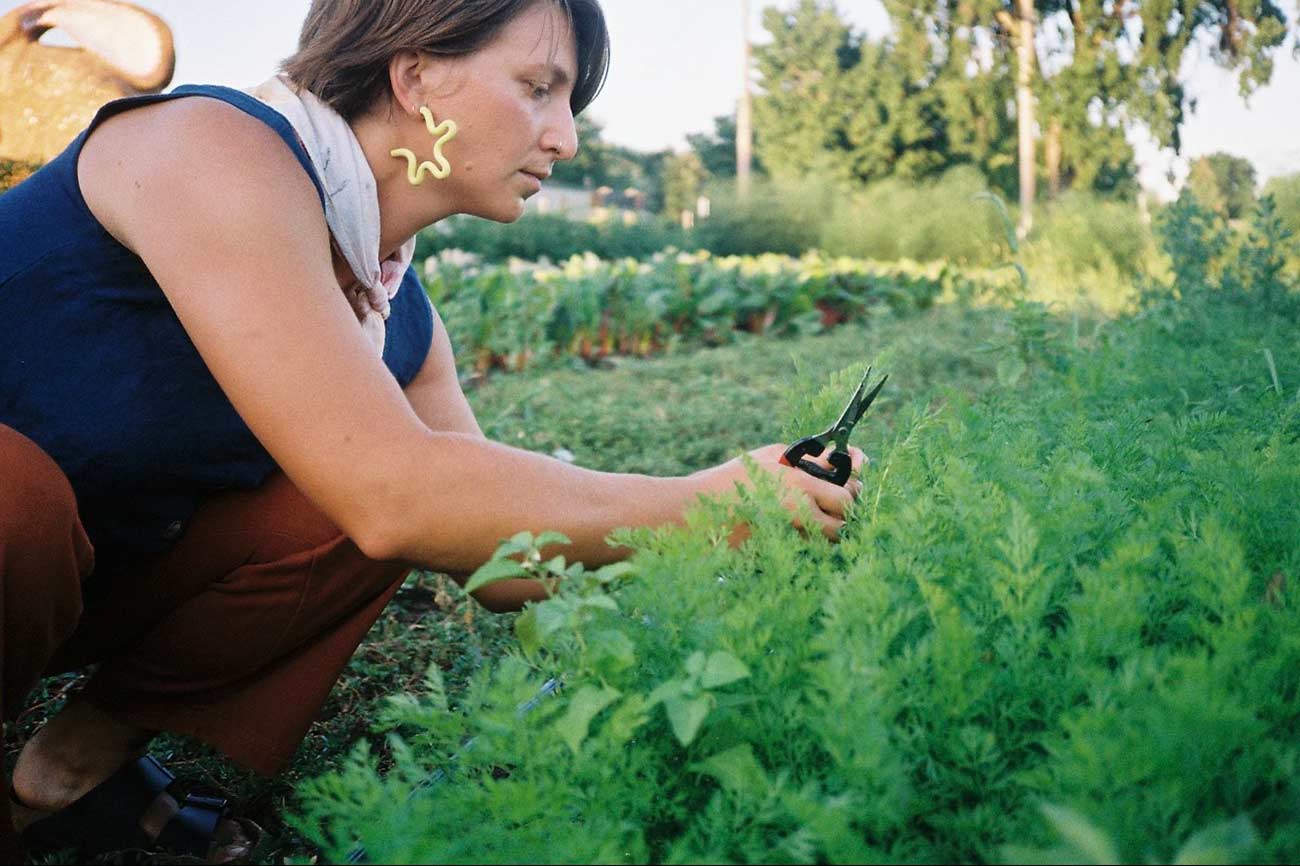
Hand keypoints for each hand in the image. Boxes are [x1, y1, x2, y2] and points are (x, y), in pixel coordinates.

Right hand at [695, 443, 868, 541]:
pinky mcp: (779, 559)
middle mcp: (799, 516)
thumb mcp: (769, 457)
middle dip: (843, 514)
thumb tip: (832, 460)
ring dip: (827, 531)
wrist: (694, 513)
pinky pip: (808, 555)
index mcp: (799, 486)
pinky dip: (808, 545)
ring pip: (828, 543)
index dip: (852, 492)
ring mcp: (790, 541)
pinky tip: (796, 533)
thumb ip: (805, 459)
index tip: (851, 485)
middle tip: (835, 503)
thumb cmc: (730, 479)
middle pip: (844, 524)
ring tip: (815, 518)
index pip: (848, 497)